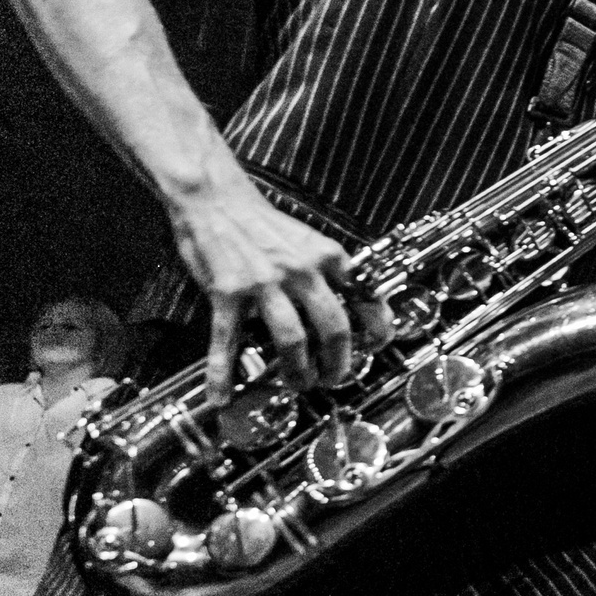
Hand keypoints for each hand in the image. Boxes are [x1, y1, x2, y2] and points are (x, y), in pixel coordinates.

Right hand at [168, 173, 389, 402]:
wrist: (216, 199)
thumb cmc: (263, 224)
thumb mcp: (310, 241)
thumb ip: (329, 272)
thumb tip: (351, 306)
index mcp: (327, 257)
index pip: (366, 297)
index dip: (378, 327)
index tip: (378, 345)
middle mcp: (302, 271)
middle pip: (334, 328)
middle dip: (338, 362)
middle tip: (334, 378)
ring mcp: (264, 283)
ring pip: (292, 339)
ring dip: (298, 371)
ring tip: (298, 383)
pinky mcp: (228, 292)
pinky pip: (227, 341)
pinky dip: (222, 373)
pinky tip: (221, 396)